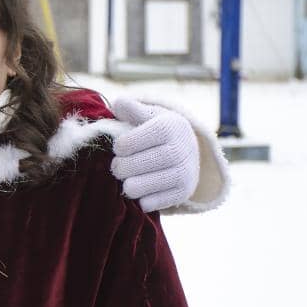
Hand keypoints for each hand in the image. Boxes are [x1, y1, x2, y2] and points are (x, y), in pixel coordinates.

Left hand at [111, 98, 199, 212]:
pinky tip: (142, 189)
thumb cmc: (157, 131)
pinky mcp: (183, 193)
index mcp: (169, 127)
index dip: (122, 145)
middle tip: (117, 166)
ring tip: (127, 178)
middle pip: (137, 164)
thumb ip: (131, 109)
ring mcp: (184, 173)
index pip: (135, 140)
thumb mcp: (147, 115)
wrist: (188, 149)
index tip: (119, 147)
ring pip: (139, 186)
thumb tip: (118, 103)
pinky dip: (141, 199)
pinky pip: (150, 203)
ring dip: (128, 184)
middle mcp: (181, 150)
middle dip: (120, 167)